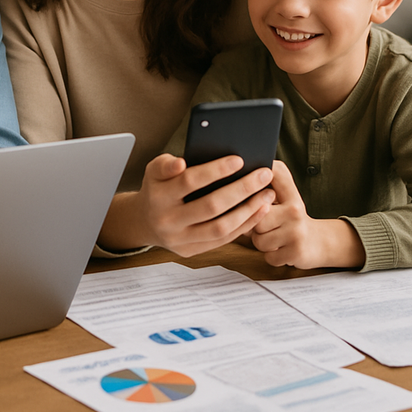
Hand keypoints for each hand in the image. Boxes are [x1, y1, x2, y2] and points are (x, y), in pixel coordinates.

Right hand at [99, 153, 275, 255]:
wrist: (144, 221)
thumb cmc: (157, 188)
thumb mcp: (154, 171)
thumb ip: (166, 165)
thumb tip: (181, 163)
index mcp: (157, 196)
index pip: (189, 181)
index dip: (214, 171)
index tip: (239, 160)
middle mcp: (167, 220)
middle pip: (210, 206)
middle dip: (241, 189)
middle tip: (263, 174)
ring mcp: (180, 239)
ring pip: (220, 227)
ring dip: (248, 210)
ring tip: (267, 193)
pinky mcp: (191, 251)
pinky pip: (223, 239)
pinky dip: (244, 224)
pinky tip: (259, 209)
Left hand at [250, 161, 364, 268]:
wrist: (320, 242)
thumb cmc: (290, 219)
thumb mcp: (284, 198)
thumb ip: (263, 188)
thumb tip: (233, 189)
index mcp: (290, 194)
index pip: (274, 175)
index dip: (258, 177)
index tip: (248, 179)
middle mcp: (295, 210)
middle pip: (256, 217)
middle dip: (253, 226)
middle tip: (263, 225)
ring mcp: (297, 232)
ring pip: (259, 240)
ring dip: (261, 242)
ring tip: (272, 237)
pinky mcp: (297, 252)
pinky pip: (268, 256)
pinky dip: (270, 256)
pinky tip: (280, 248)